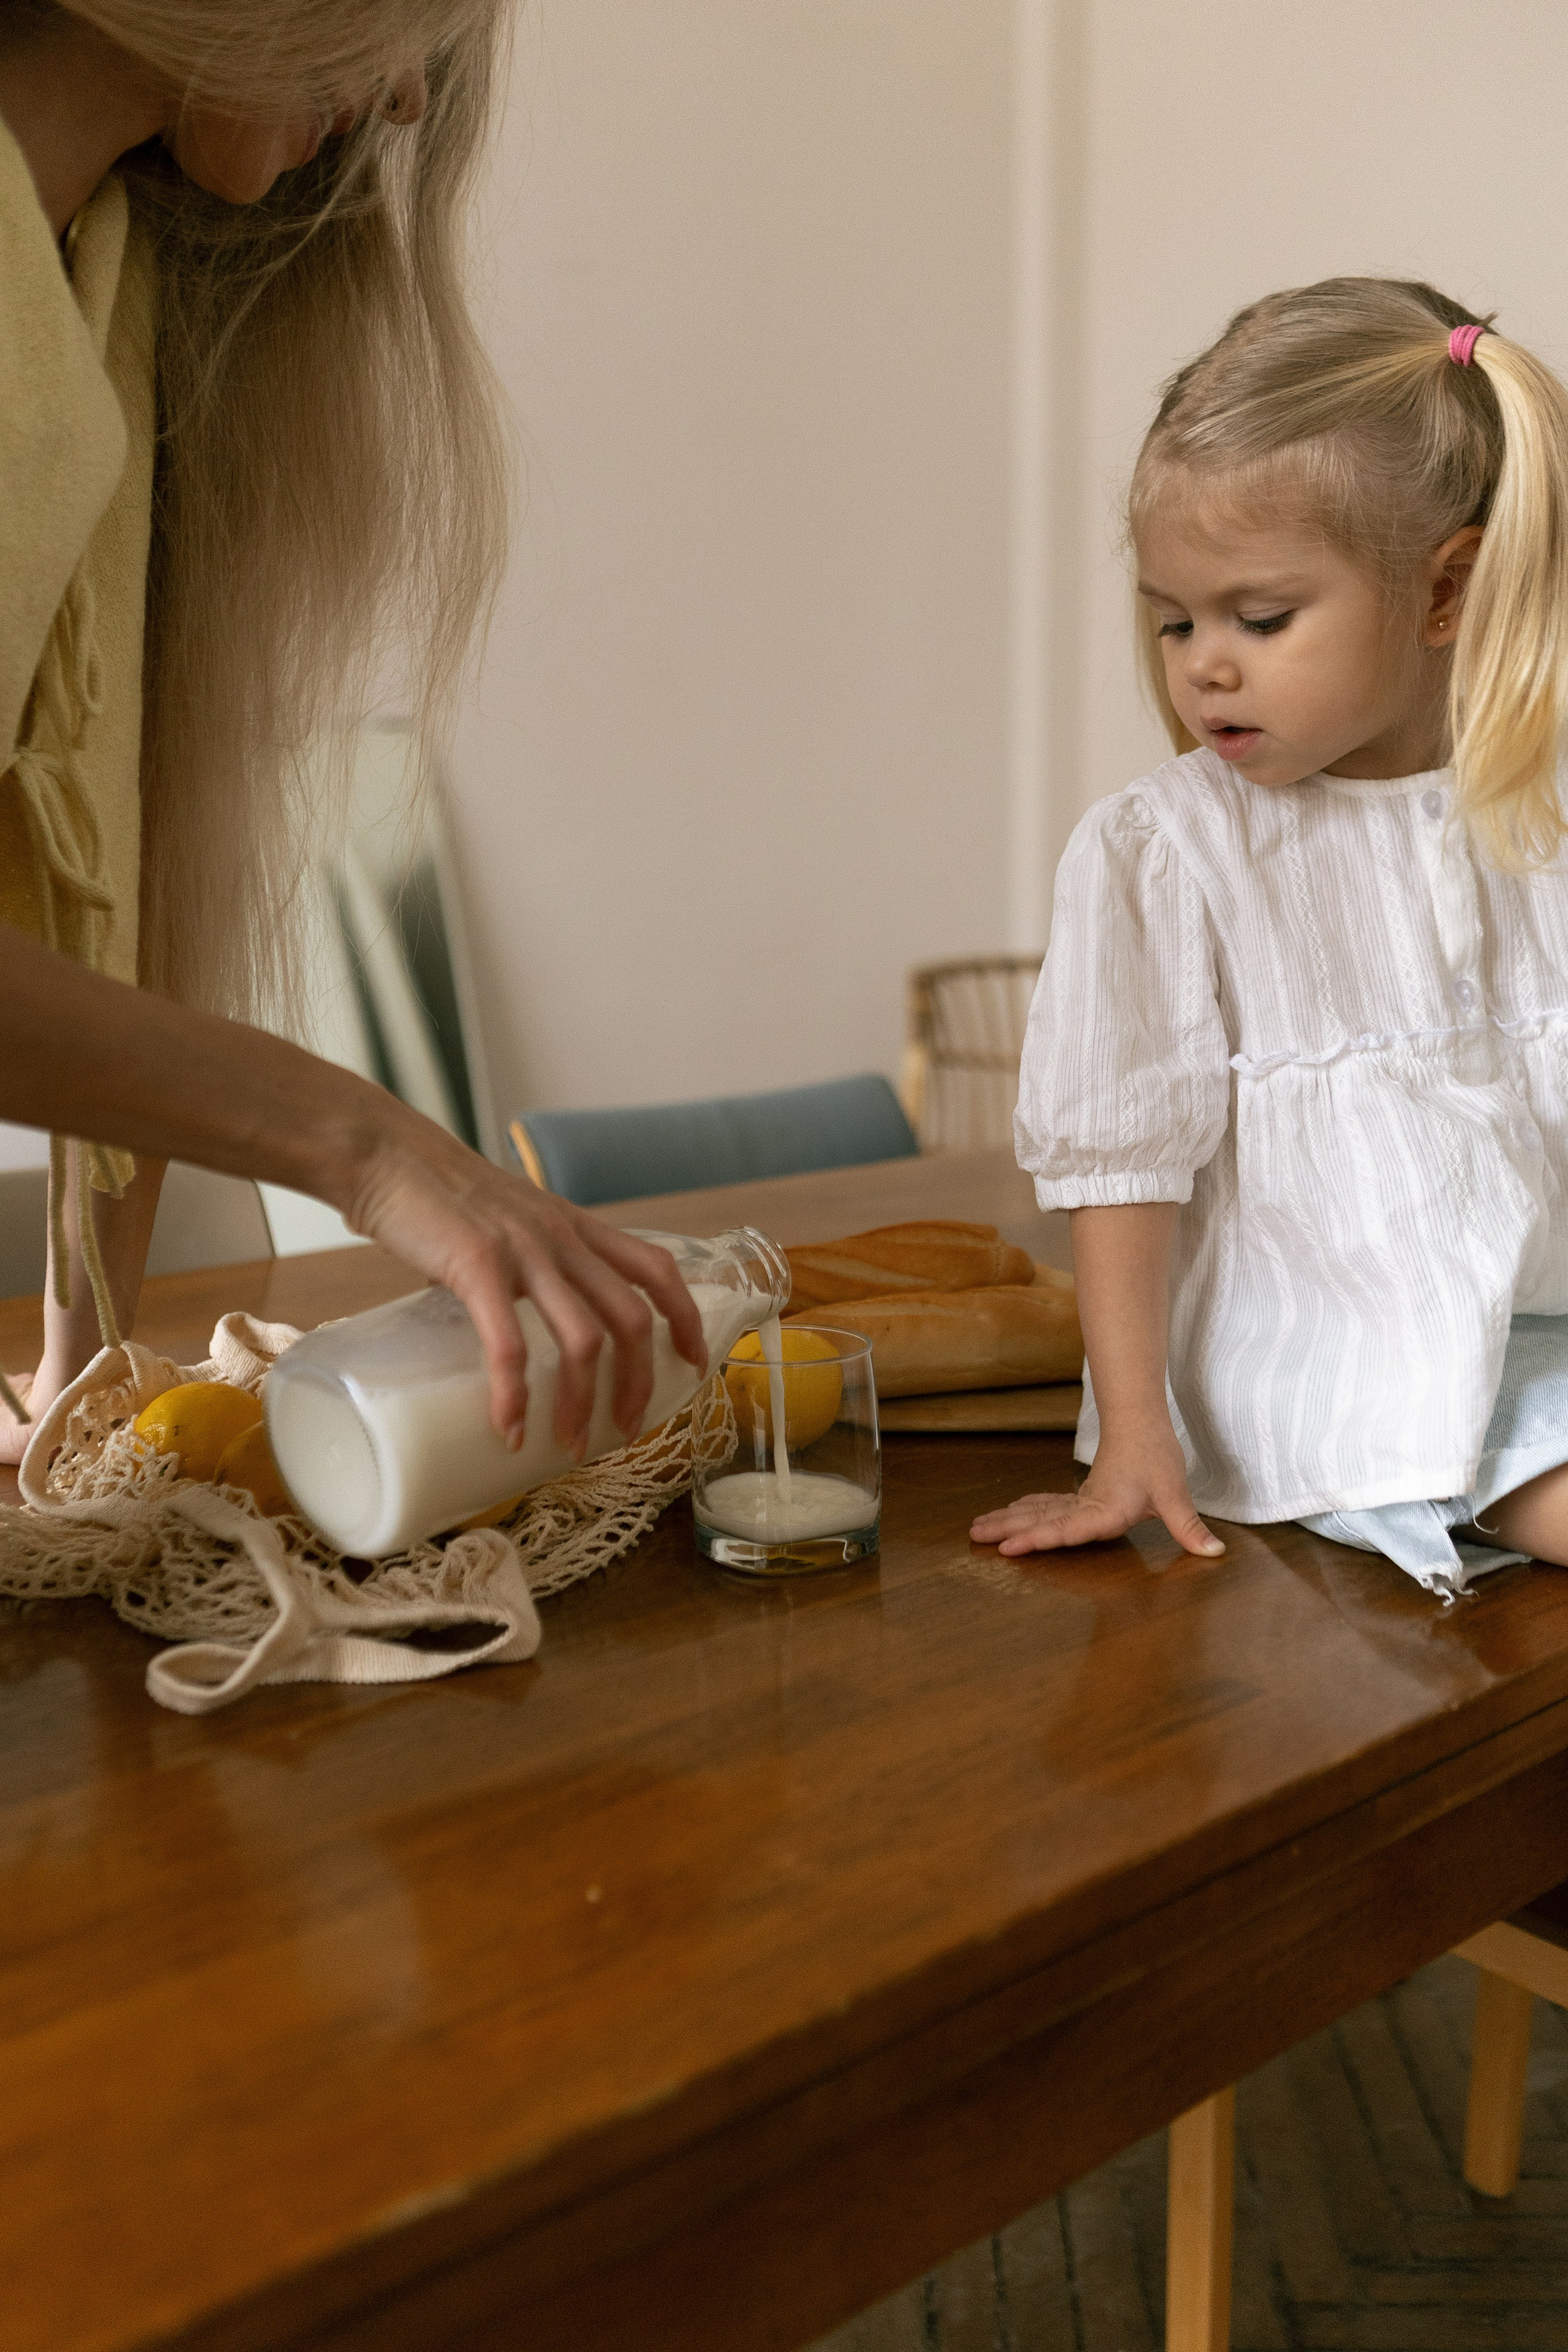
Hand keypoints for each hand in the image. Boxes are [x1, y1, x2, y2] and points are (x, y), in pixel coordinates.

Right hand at [345, 1114, 707, 1458]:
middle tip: (627, 1428)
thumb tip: (512, 1319)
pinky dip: (513, 1395)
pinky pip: (509, 1344)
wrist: (385, 1153)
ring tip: (573, 1444)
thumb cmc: (435, 1191)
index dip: (684, 1317)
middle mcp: (561, 1237)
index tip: (694, 1362)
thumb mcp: (506, 1218)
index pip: (656, 1268)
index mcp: (574, 1226)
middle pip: (632, 1317)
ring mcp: (524, 1251)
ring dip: (584, 1401)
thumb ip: (522, 1262)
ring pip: (584, 1339)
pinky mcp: (476, 1266)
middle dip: (640, 1381)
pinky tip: (510, 1428)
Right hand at [969, 1421, 1222, 1557]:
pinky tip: (1010, 1514)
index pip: (1066, 1528)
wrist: (1141, 1423)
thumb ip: (1188, 1527)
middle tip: (973, 1537)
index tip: (1008, 1546)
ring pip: (1036, 1511)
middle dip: (1006, 1529)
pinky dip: (1024, 1511)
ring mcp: (1079, 1501)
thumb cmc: (1155, 1457)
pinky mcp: (1080, 1497)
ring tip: (976, 1528)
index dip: (1037, 1539)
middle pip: (1040, 1520)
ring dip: (1007, 1519)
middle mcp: (1085, 1507)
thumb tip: (1214, 1553)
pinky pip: (1045, 1505)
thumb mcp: (1173, 1494)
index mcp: (1104, 1510)